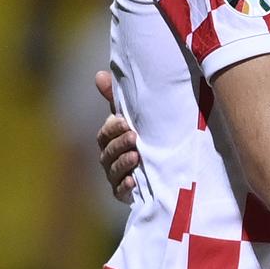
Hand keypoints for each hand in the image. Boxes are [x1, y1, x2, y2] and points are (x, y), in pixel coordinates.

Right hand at [94, 70, 139, 204]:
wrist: (170, 166)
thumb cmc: (149, 135)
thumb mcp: (137, 116)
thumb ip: (117, 98)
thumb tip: (98, 74)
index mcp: (112, 140)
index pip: (105, 134)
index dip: (112, 128)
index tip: (124, 121)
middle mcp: (111, 158)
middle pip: (107, 152)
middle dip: (119, 144)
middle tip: (133, 137)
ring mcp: (117, 177)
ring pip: (113, 171)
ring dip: (123, 163)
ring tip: (136, 156)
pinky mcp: (126, 194)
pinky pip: (121, 192)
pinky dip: (126, 186)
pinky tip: (133, 181)